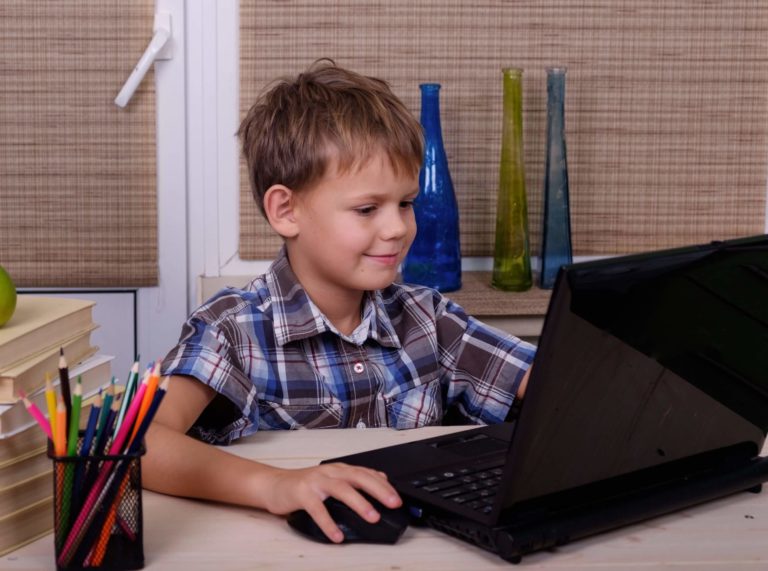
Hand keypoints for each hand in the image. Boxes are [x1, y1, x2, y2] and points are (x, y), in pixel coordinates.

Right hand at [259, 462, 400, 542]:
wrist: (275, 485)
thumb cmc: (305, 485)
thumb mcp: (332, 479)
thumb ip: (354, 480)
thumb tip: (381, 480)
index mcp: (339, 469)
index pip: (366, 473)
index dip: (384, 485)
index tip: (398, 498)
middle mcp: (330, 472)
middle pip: (358, 477)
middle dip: (378, 490)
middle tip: (393, 503)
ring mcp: (316, 481)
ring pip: (341, 489)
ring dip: (359, 502)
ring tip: (372, 517)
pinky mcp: (302, 493)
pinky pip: (317, 509)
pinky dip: (328, 523)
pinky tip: (337, 535)